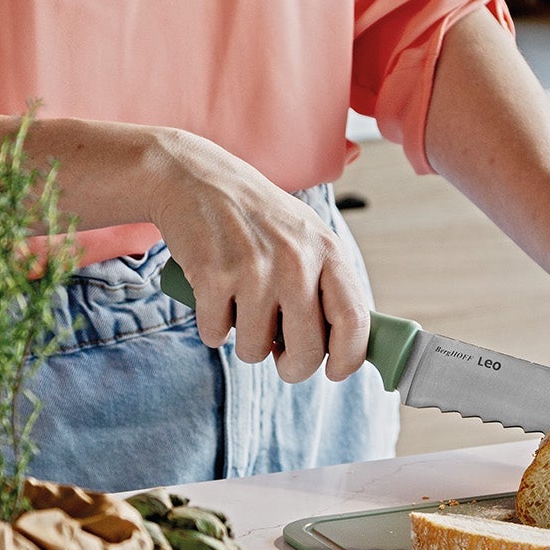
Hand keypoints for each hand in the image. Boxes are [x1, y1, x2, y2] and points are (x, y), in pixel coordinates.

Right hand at [140, 128, 370, 383]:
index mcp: (327, 251)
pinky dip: (211, 326)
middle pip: (307, 350)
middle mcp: (296, 260)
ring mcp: (254, 269)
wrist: (195, 178)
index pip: (355, 321)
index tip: (334, 371)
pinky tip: (212, 297)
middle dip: (292, 367)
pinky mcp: (213, 275)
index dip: (348, 359)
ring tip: (241, 308)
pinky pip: (216, 334)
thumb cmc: (256, 218)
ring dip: (245, 342)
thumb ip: (327, 286)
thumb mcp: (305, 238)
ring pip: (255, 349)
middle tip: (281, 358)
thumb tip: (345, 348)